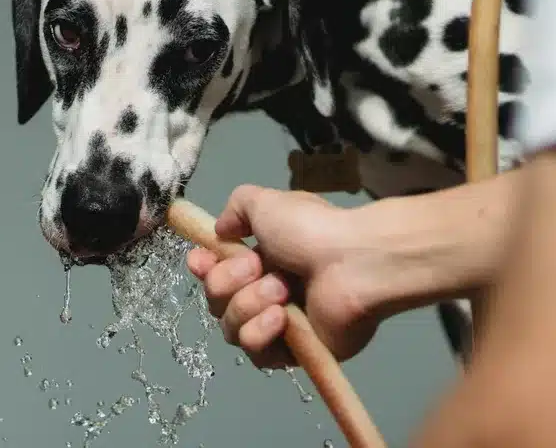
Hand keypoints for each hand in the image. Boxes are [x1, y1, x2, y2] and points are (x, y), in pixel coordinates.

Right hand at [187, 184, 381, 368]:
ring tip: (282, 291)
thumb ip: (237, 207)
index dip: (202, 268)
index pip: (215, 272)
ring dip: (249, 304)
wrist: (355, 263)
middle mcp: (267, 291)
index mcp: (262, 257)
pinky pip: (256, 353)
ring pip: (231, 328)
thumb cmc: (312, 231)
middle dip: (229, 282)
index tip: (200, 260)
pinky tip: (281, 317)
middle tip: (258, 267)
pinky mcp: (292, 353)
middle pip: (217, 301)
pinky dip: (261, 331)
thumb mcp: (267, 203)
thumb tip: (221, 230)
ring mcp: (279, 325)